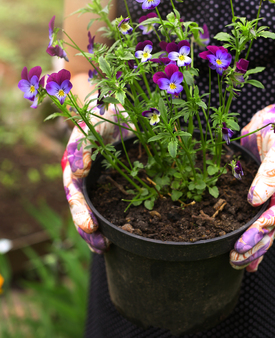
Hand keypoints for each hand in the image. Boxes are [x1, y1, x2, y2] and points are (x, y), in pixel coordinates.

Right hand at [61, 104, 133, 252]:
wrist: (116, 109)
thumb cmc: (101, 112)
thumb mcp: (93, 123)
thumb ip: (84, 146)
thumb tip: (78, 173)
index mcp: (74, 163)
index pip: (74, 192)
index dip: (80, 210)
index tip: (90, 225)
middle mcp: (83, 176)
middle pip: (80, 207)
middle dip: (88, 229)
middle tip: (101, 245)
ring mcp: (97, 180)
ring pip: (92, 210)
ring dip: (97, 231)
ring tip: (105, 248)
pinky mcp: (112, 181)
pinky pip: (110, 204)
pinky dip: (112, 221)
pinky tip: (118, 237)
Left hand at [230, 104, 274, 271]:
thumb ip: (271, 168)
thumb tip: (255, 200)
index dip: (262, 227)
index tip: (241, 240)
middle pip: (273, 227)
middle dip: (255, 244)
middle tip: (234, 257)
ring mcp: (274, 196)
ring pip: (268, 229)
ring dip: (253, 247)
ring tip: (235, 262)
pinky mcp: (263, 196)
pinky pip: (260, 222)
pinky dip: (254, 241)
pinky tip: (244, 258)